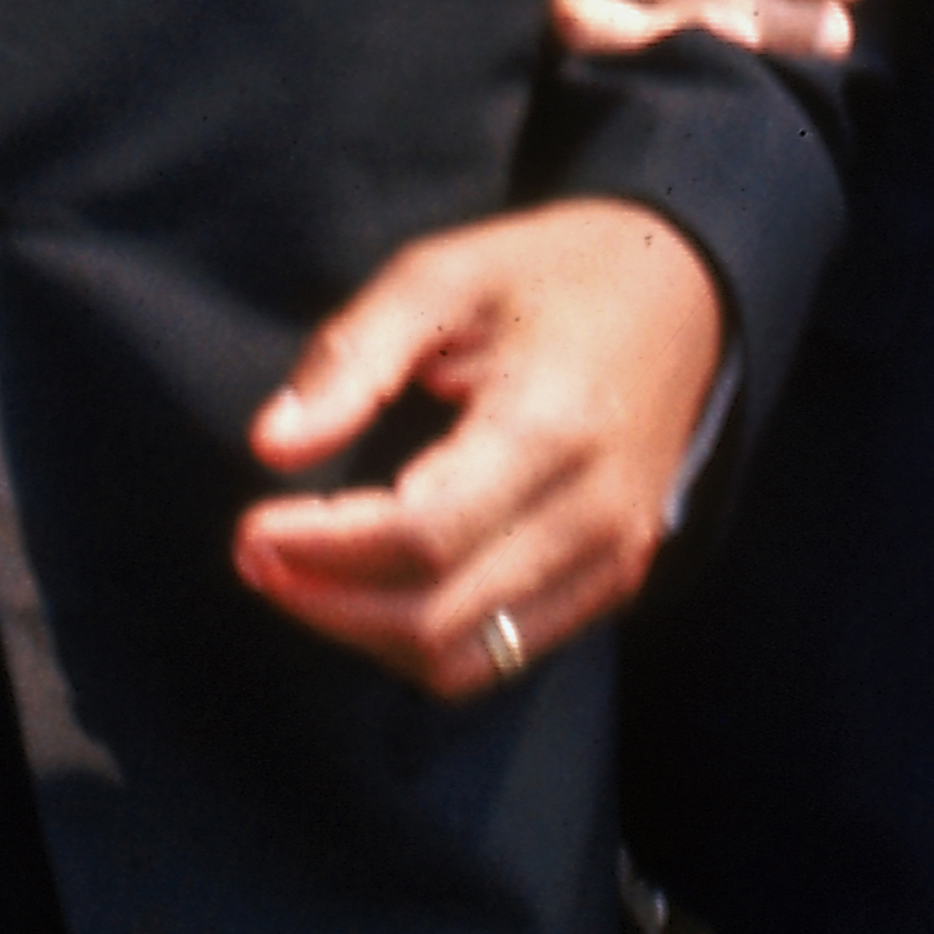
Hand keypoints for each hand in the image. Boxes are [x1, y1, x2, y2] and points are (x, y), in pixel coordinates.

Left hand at [229, 199, 724, 697]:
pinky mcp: (615, 581)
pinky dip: (422, 639)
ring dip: (365, 634)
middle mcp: (594, 513)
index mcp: (552, 426)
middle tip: (253, 553)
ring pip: (466, 657)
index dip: (324, 549)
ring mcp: (614, 558)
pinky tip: (369, 588)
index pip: (423, 534)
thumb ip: (354, 355)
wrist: (683, 294)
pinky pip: (504, 652)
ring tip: (298, 576)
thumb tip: (270, 446)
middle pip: (437, 616)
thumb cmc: (550, 275)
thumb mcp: (442, 276)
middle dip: (326, 602)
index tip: (250, 525)